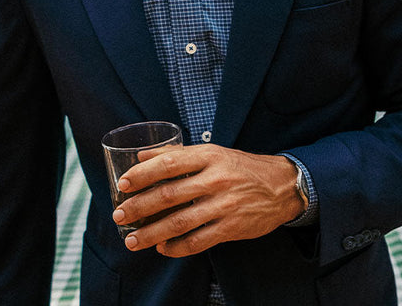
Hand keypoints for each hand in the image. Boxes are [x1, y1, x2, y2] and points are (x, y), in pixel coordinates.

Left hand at [112, 145, 304, 257]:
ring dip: (152, 233)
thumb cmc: (241, 167)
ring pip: (180, 222)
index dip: (143, 174)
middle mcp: (215, 179)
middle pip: (169, 195)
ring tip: (133, 240)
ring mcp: (224, 205)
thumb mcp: (212, 152)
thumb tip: (141, 156)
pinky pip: (198, 241)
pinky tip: (162, 248)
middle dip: (139, 207)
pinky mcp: (231, 228)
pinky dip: (176, 247)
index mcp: (209, 156)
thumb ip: (177, 154)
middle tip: (119, 216)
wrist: (282, 186)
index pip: (169, 163)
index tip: (123, 184)